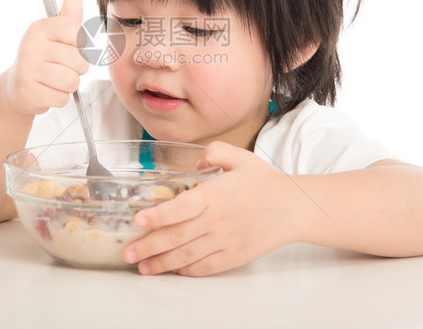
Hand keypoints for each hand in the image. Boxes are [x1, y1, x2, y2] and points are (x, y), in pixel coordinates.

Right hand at [5, 0, 89, 115]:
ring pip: (71, 81)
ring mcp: (27, 70)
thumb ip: (69, 17)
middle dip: (77, 69)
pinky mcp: (28, 93)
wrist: (17, 86)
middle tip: (63, 67)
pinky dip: (59, 98)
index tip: (69, 47)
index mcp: (39, 28)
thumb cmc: (43, 58)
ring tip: (56, 80)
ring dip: (69, 85)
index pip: (76, 32)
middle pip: (78, 61)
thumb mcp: (55, 34)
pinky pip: (61, 98)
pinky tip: (48, 91)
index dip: (80, 44)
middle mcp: (30, 46)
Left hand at [123, 141, 301, 276]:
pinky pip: (204, 267)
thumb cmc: (265, 182)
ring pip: (186, 255)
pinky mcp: (233, 256)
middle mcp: (217, 221)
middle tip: (128, 252)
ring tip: (143, 267)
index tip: (138, 220)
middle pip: (176, 236)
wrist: (294, 208)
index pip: (180, 208)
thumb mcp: (240, 156)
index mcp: (215, 195)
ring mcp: (225, 241)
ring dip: (161, 263)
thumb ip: (215, 151)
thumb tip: (198, 158)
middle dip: (148, 246)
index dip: (157, 216)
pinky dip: (186, 270)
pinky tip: (172, 270)